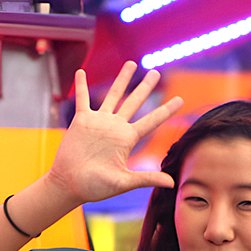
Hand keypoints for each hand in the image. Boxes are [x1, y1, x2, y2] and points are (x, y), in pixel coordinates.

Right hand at [46, 64, 184, 204]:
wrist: (70, 185)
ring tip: (131, 64)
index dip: (166, 110)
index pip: (151, 121)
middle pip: (134, 102)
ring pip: (112, 95)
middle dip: (145, 87)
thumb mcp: (124, 182)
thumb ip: (146, 178)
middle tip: (155, 72)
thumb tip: (172, 183)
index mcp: (128, 139)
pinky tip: (81, 72)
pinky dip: (81, 85)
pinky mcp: (81, 121)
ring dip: (122, 80)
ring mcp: (99, 122)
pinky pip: (82, 99)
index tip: (180, 99)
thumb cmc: (96, 187)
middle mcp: (116, 128)